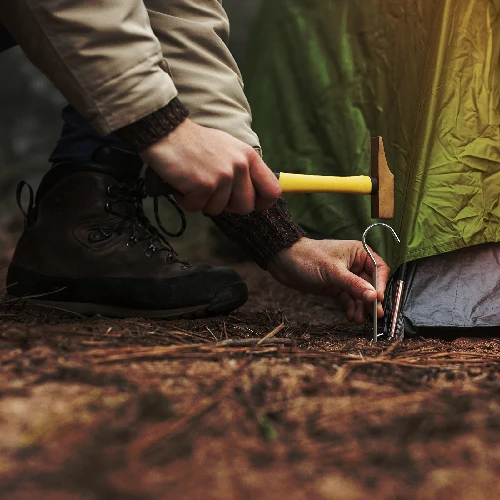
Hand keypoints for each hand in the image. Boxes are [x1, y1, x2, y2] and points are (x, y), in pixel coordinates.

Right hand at [140, 118, 281, 215]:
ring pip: (219, 210)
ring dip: (202, 201)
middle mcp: (240, 166)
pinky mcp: (204, 185)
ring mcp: (223, 176)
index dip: (263, 203)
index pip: (272, 191)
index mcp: (249, 157)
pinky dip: (186, 200)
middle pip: (246, 207)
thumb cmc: (194, 143)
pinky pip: (197, 207)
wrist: (165, 131)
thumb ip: (243, 169)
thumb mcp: (229, 149)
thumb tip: (254, 194)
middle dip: (227, 206)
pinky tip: (181, 183)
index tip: (252, 204)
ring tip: (193, 181)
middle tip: (212, 192)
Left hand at [267, 238, 390, 323]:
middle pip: (371, 284)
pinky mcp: (335, 287)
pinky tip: (351, 317)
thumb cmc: (308, 258)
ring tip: (358, 320)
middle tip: (375, 316)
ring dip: (361, 307)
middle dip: (372, 300)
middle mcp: (354, 264)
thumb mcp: (333, 272)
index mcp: (358, 253)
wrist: (283, 262)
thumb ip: (354, 285)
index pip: (379, 269)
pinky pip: (348, 299)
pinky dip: (351, 308)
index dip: (381, 284)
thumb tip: (375, 297)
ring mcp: (345, 277)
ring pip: (359, 294)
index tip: (379, 299)